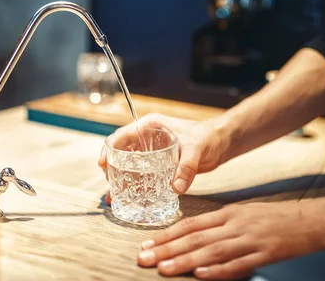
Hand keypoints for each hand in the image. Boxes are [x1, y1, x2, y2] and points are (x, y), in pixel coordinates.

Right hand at [98, 113, 229, 195]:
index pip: (123, 135)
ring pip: (130, 165)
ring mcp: (153, 152)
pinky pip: (142, 174)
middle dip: (112, 168)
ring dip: (121, 179)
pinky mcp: (159, 164)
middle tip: (109, 185)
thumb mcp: (196, 149)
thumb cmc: (208, 137)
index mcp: (151, 127)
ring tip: (114, 196)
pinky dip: (135, 185)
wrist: (221, 143)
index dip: (109, 148)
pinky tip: (131, 198)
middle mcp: (148, 139)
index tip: (103, 164)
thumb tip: (176, 187)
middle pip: (122, 152)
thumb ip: (186, 166)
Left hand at [136, 201, 324, 279]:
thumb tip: (194, 234)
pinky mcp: (265, 254)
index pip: (191, 224)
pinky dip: (218, 270)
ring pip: (211, 251)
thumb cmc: (275, 217)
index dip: (167, 234)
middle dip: (167, 249)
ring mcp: (250, 240)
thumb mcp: (244, 213)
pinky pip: (238, 264)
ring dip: (185, 261)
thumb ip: (220, 224)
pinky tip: (201, 274)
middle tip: (145, 258)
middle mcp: (235, 224)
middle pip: (195, 237)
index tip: (147, 244)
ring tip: (164, 269)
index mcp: (229, 213)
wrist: (311, 220)